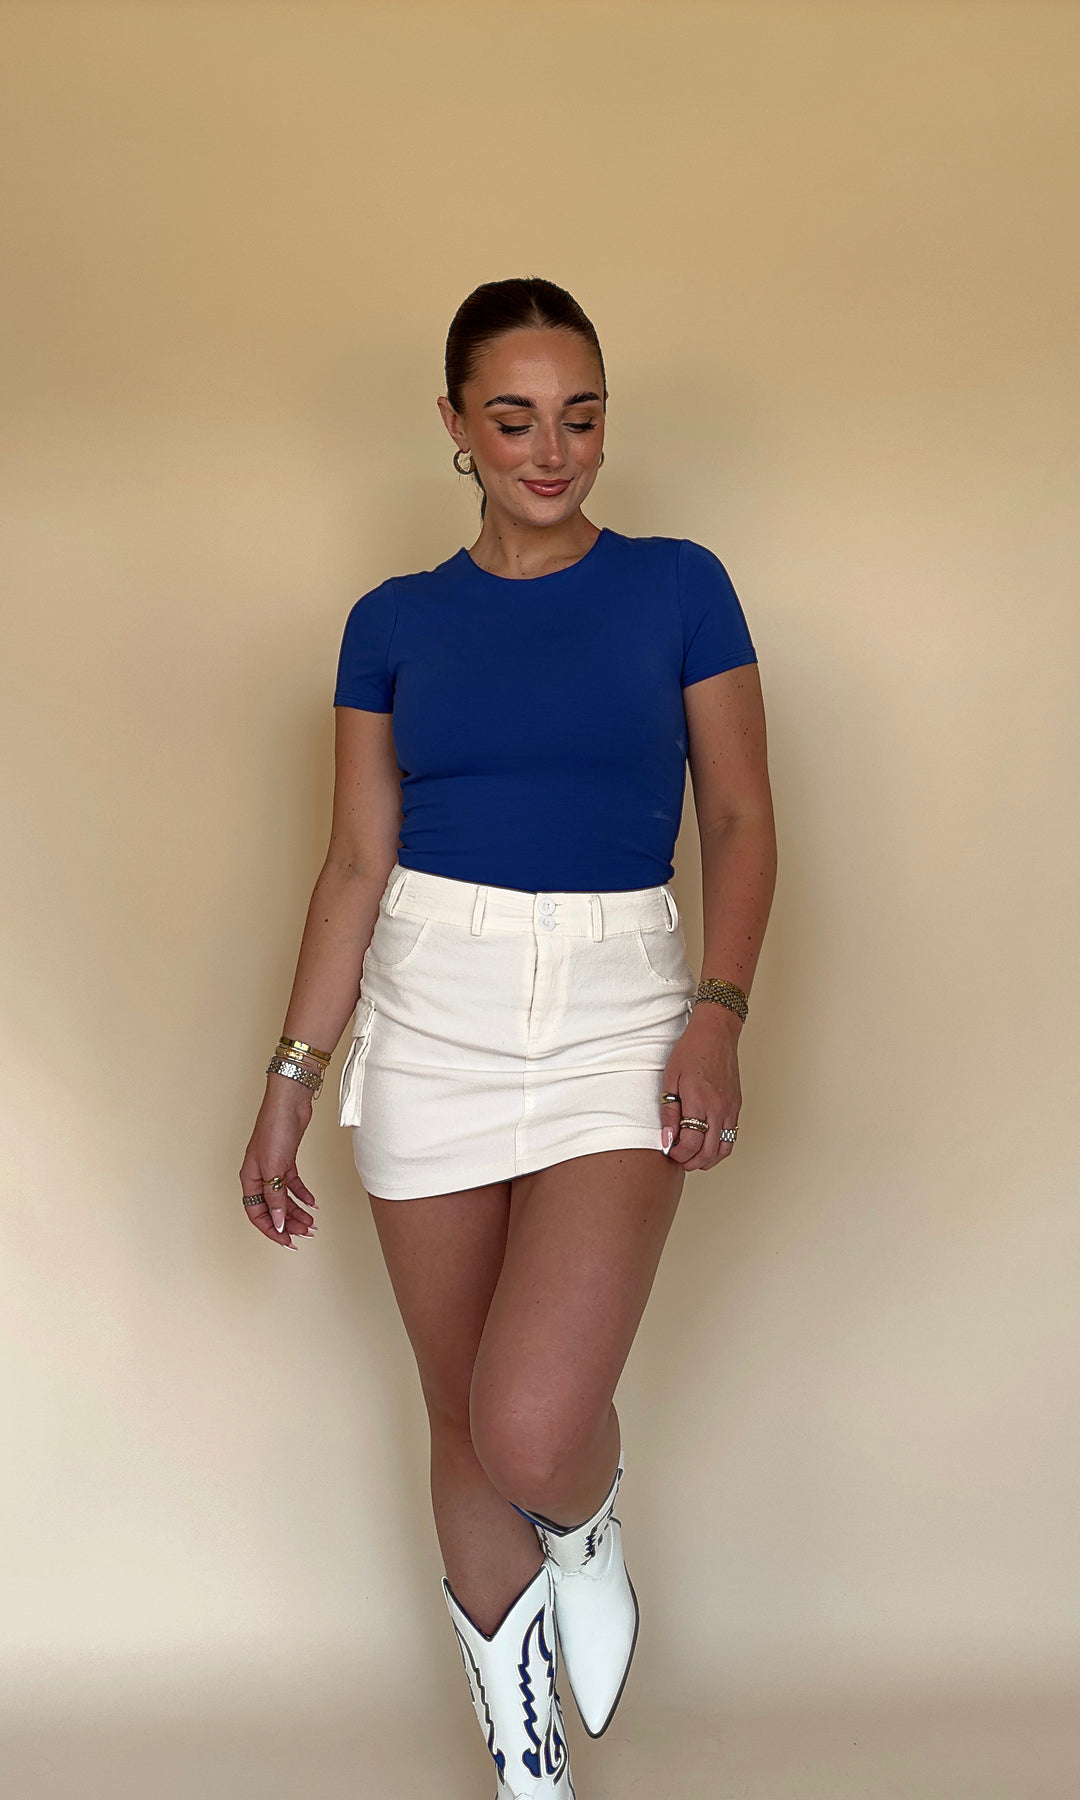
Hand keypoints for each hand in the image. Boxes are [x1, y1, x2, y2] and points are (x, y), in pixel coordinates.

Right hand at [239, 1087, 318, 1247]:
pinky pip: (294, 1185)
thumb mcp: (273, 1167)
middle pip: (273, 1209)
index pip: (257, 1214)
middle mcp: (259, 1175)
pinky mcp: (287, 1161)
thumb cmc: (275, 1128)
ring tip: (312, 1223)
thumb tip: (277, 1222)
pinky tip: (313, 1203)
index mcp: (249, 1178)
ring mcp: (273, 1168)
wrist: (290, 1102)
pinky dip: (303, 1195)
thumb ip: (274, 1196)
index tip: (287, 1241)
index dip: (271, 1230)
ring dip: (298, 1212)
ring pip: (284, 1199)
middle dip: (289, 1223)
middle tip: (307, 1233)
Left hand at [660, 1007, 741, 1172]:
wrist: (715, 1034)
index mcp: (699, 1101)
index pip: (691, 1143)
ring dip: (707, 1160)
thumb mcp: (670, 1079)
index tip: (669, 1151)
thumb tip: (667, 1138)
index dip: (678, 1153)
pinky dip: (720, 1149)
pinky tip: (707, 1146)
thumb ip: (669, 1112)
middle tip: (678, 1159)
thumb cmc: (690, 1052)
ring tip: (692, 1158)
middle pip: (708, 1151)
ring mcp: (731, 1109)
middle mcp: (719, 1108)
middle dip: (691, 1162)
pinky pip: (731, 1137)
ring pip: (723, 1149)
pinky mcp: (736, 1107)